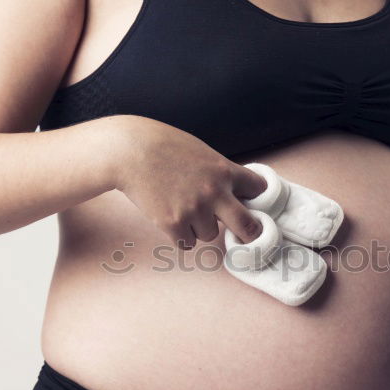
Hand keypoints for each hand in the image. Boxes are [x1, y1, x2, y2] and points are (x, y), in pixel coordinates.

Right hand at [111, 117, 268, 248]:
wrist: (130, 150)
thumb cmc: (165, 146)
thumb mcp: (202, 152)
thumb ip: (220, 172)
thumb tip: (236, 193)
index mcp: (224, 170)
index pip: (259, 189)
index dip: (255, 197)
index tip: (251, 203)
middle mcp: (214, 192)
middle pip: (248, 226)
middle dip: (251, 234)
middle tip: (250, 238)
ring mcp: (194, 210)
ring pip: (209, 234)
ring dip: (199, 227)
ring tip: (181, 207)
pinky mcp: (172, 224)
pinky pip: (187, 243)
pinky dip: (180, 236)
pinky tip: (169, 217)